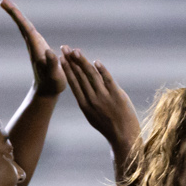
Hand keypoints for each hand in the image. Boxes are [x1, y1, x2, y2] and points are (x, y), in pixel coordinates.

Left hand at [1, 0, 64, 99]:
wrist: (47, 91)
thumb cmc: (53, 85)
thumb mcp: (55, 76)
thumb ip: (52, 64)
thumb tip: (49, 51)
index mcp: (36, 48)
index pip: (26, 28)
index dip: (18, 17)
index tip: (8, 7)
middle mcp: (33, 45)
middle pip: (22, 25)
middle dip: (13, 12)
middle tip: (2, 0)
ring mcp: (35, 46)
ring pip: (24, 27)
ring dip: (16, 15)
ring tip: (7, 4)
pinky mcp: (39, 47)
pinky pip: (29, 31)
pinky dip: (23, 22)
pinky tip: (21, 19)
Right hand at [62, 46, 141, 160]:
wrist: (124, 137)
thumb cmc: (109, 126)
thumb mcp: (93, 115)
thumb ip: (88, 100)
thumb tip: (83, 85)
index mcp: (85, 105)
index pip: (74, 83)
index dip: (67, 69)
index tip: (61, 58)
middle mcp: (92, 100)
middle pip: (80, 76)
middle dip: (71, 60)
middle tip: (64, 48)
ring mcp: (105, 97)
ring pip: (91, 75)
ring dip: (82, 61)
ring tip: (76, 51)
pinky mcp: (117, 95)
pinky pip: (108, 79)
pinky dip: (101, 70)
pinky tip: (96, 62)